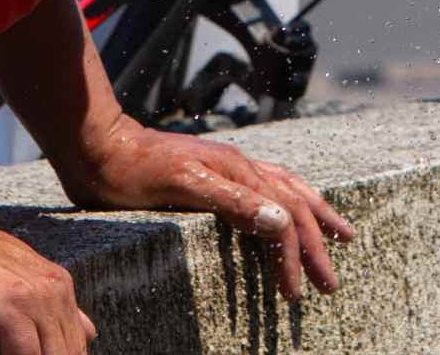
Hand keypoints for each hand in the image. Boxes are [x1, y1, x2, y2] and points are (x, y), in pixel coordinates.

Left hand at [54, 116, 356, 300]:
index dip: (295, 257)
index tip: (296, 293)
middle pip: (295, 206)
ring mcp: (230, 167)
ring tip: (340, 237)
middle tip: (329, 285)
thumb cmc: (132, 172)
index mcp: (239, 172)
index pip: (284, 219)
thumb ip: (234, 202)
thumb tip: (284, 221)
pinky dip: (290, 200)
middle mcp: (242, 167)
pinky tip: (288, 209)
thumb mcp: (181, 188)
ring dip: (315, 218)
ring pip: (289, 191)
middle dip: (316, 246)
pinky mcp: (215, 172)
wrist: (99, 145)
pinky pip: (269, 185)